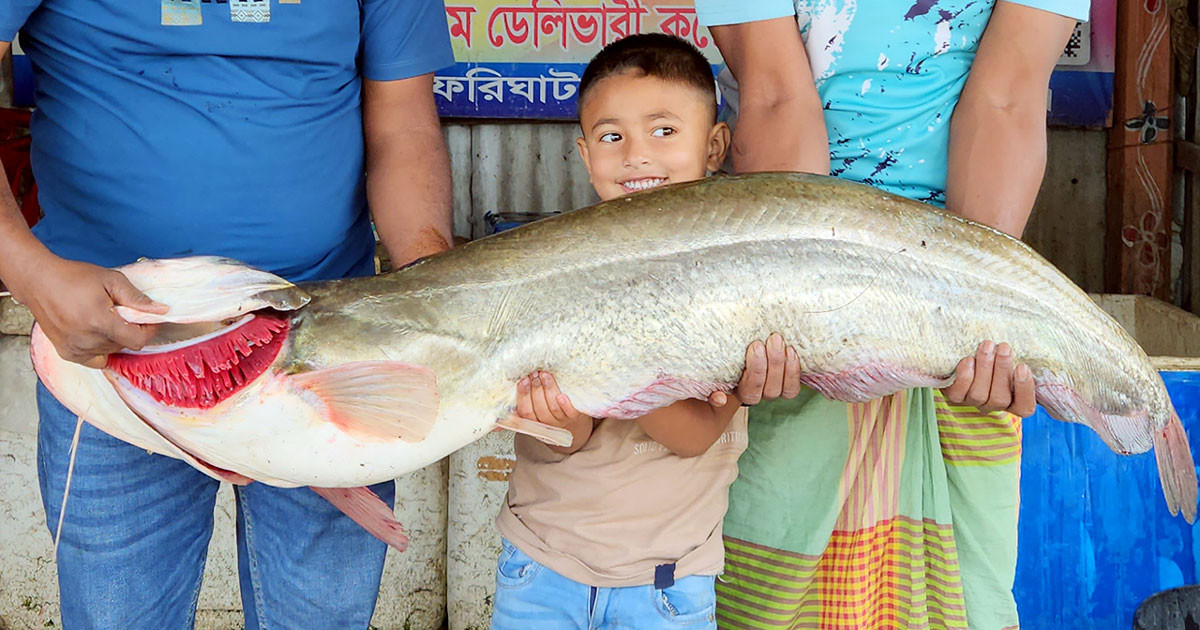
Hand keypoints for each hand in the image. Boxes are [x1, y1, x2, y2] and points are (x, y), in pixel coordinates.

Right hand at [12, 254, 166, 367]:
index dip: (148, 330)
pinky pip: (95, 359)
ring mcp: (75, 349)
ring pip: (111, 351)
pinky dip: (100, 348)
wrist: (39, 282)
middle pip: (125, 345)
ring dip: (114, 338)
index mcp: (99, 322)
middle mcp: (86, 340)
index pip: (137, 341)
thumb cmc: (74, 277)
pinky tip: (94, 332)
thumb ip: (137, 298)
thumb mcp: (111, 280)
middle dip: (129, 330)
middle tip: (119, 312)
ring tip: (102, 317)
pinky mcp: (66, 353)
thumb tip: (162, 310)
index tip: (147, 320)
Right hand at [516, 371, 589, 428]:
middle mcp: (546, 423)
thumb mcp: (533, 405)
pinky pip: (569, 412)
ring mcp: (561, 420)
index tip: (523, 380)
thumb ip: (523, 400)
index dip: (523, 395)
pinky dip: (565, 404)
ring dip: (548, 389)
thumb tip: (511, 391)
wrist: (569, 414)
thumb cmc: (547, 406)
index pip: (525, 411)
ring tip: (545, 375)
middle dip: (536, 388)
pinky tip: (562, 395)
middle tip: (534, 373)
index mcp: (533, 421)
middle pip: (539, 409)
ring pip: (553, 407)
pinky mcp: (573, 416)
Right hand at [709, 332, 801, 406]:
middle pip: (767, 390)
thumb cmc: (726, 358)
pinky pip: (793, 387)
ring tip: (778, 342)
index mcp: (738, 393)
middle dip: (768, 365)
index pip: (749, 391)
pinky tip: (791, 352)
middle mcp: (757, 395)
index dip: (754, 373)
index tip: (753, 347)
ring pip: (782, 390)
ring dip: (782, 365)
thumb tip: (718, 398)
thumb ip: (709, 381)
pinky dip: (794, 370)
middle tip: (765, 341)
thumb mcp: (715, 367)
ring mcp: (773, 391)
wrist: (742, 357)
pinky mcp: (787, 385)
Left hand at [941, 340, 1035, 416]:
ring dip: (984, 368)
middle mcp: (993, 405)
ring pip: (979, 394)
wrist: (960, 359)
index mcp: (1013, 401)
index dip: (1025, 389)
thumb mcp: (1009, 359)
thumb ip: (1017, 358)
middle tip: (1004, 347)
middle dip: (1002, 370)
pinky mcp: (955, 397)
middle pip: (1000, 398)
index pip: (1024, 407)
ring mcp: (973, 402)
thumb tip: (1028, 346)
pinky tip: (968, 360)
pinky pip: (958, 393)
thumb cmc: (996, 357)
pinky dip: (964, 377)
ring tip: (987, 346)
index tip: (1023, 366)